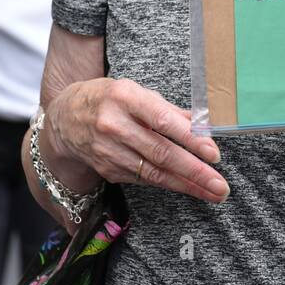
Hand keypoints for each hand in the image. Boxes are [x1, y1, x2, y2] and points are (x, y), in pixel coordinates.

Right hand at [43, 77, 227, 202]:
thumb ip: (168, 109)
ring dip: (187, 184)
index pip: (163, 121)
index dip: (190, 138)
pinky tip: (189, 188)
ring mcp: (109, 151)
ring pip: (154, 171)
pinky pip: (144, 178)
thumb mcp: (135, 92)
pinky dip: (169, 184)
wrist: (64, 118)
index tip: (213, 153)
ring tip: (213, 192)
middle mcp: (114, 125)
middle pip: (160, 152)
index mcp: (125, 98)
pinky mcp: (108, 169)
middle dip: (194, 171)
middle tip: (220, 184)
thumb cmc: (109, 99)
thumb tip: (203, 121)